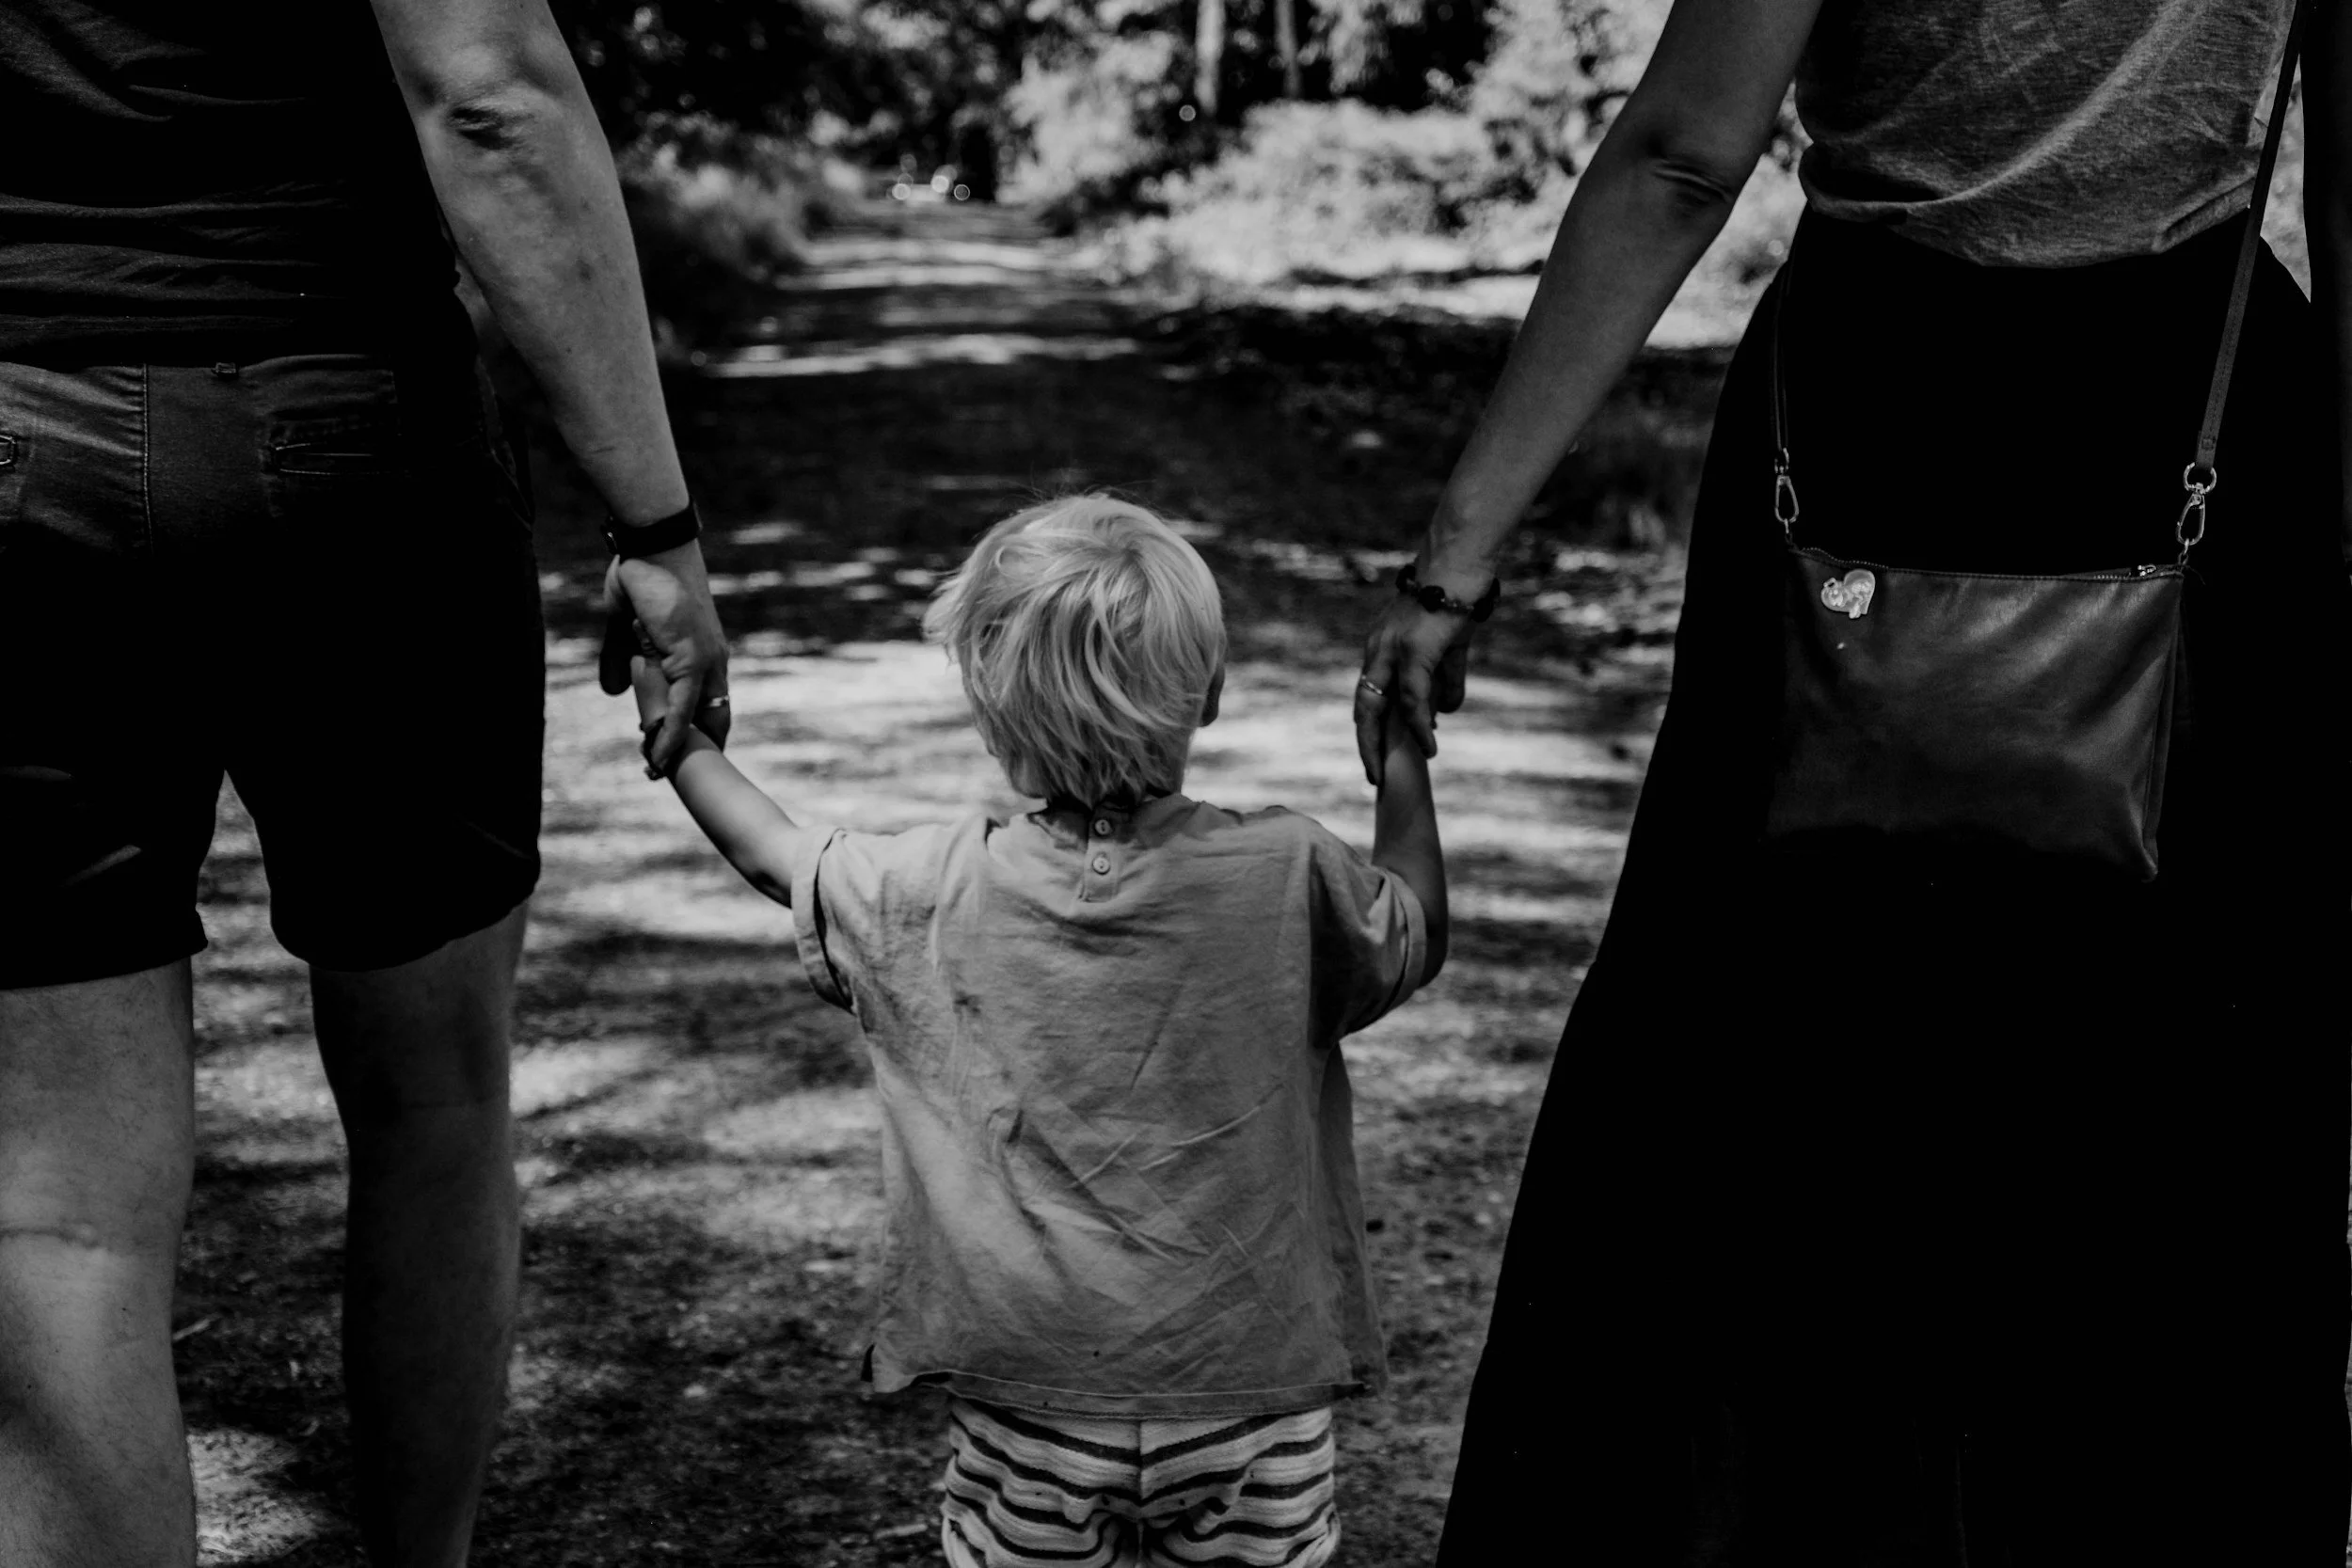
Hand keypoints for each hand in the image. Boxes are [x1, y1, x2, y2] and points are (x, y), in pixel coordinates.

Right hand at [604, 541, 729, 774]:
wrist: (650, 548)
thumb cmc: (641, 579)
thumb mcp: (627, 630)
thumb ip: (621, 661)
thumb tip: (612, 692)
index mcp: (704, 656)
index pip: (707, 706)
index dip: (693, 733)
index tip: (677, 757)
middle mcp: (713, 663)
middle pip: (712, 719)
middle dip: (696, 751)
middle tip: (672, 776)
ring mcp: (705, 662)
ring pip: (696, 719)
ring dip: (679, 751)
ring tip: (659, 774)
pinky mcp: (691, 659)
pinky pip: (681, 707)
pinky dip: (671, 734)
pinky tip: (658, 756)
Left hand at [1354, 594, 1473, 786]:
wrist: (1461, 562)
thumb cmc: (1456, 596)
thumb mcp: (1450, 645)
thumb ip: (1447, 678)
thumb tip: (1448, 710)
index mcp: (1382, 647)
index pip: (1369, 693)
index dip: (1371, 726)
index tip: (1376, 753)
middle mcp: (1379, 649)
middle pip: (1363, 707)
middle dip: (1366, 745)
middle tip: (1374, 776)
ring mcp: (1392, 650)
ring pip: (1380, 708)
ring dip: (1386, 744)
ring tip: (1391, 773)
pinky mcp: (1413, 650)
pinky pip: (1412, 699)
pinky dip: (1419, 726)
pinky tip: (1429, 746)